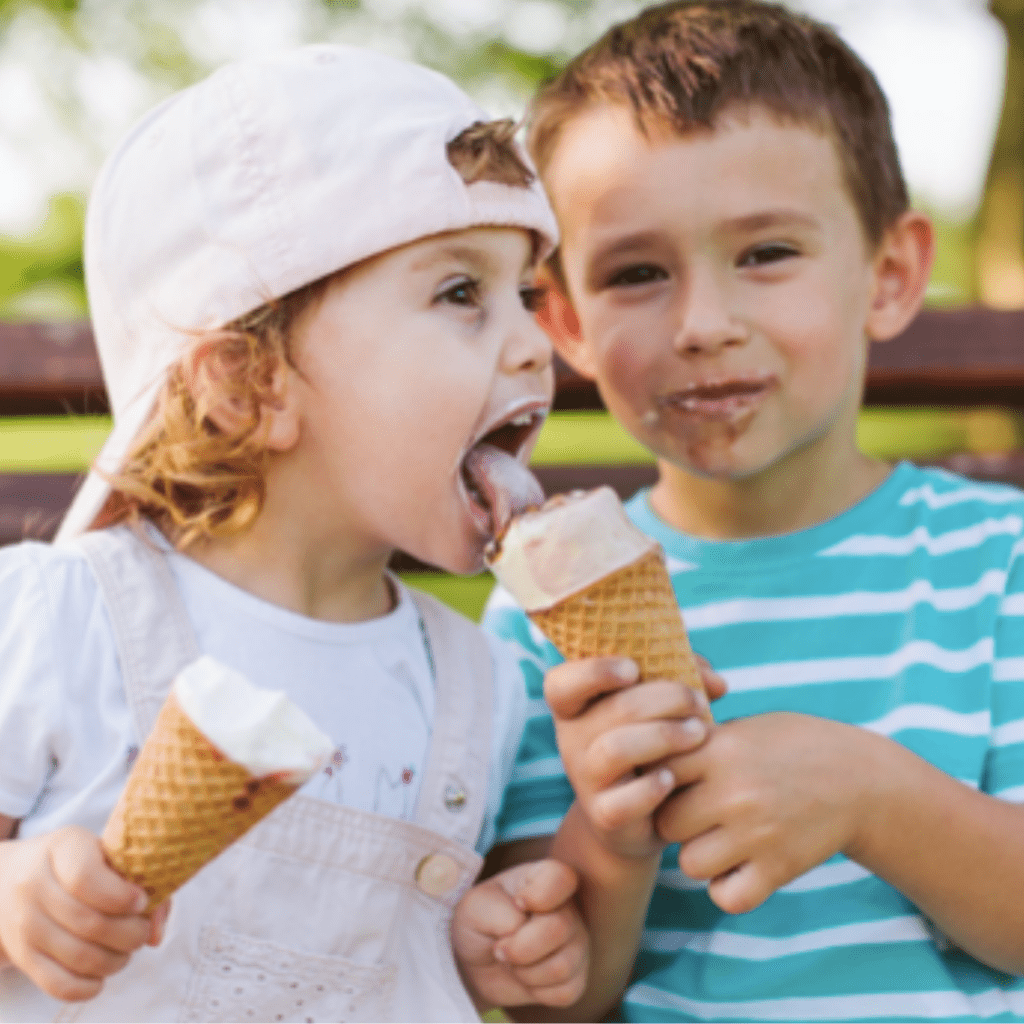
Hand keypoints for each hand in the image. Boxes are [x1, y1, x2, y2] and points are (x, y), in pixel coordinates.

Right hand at [0, 825, 165, 1000]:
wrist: (11, 878)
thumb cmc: (79, 862)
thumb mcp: (107, 854)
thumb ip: (143, 882)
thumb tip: (156, 935)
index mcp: (64, 847)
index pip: (86, 879)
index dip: (122, 896)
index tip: (142, 901)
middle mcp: (35, 885)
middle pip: (90, 923)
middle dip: (130, 933)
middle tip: (140, 930)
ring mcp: (24, 924)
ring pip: (79, 957)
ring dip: (116, 960)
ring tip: (125, 948)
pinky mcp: (22, 956)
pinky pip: (60, 985)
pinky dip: (91, 985)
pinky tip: (103, 971)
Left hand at [453, 859, 587, 1009]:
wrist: (476, 961)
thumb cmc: (478, 922)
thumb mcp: (475, 907)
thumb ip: (498, 912)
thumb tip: (520, 929)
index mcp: (543, 878)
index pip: (562, 878)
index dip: (540, 895)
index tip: (517, 903)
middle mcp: (568, 907)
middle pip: (560, 928)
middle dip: (520, 948)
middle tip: (499, 949)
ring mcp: (576, 941)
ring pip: (563, 965)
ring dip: (526, 973)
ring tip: (512, 963)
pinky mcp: (577, 976)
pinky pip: (565, 992)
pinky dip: (537, 992)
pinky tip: (526, 978)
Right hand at [544, 655, 722, 858]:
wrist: (637, 816)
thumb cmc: (650, 743)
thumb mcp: (660, 704)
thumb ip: (686, 679)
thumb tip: (717, 683)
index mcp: (577, 706)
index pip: (561, 682)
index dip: (594, 670)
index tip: (633, 669)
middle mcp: (572, 740)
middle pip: (612, 709)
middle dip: (666, 698)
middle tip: (699, 703)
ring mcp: (586, 779)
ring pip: (616, 749)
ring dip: (665, 736)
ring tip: (699, 733)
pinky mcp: (605, 815)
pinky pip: (624, 801)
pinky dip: (652, 787)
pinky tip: (673, 779)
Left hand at [656, 711, 885, 913]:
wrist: (860, 779)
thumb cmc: (791, 746)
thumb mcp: (743, 728)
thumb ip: (696, 743)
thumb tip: (642, 755)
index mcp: (720, 749)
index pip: (655, 772)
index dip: (658, 780)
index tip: (672, 783)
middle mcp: (734, 792)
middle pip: (666, 824)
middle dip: (676, 822)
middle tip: (697, 815)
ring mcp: (757, 833)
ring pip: (690, 863)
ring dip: (700, 855)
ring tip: (721, 839)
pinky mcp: (779, 869)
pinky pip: (726, 897)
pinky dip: (727, 888)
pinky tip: (739, 868)